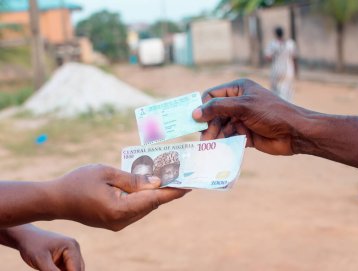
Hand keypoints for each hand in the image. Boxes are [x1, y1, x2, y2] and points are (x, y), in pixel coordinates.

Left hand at [2, 225, 83, 270]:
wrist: (26, 237)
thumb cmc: (32, 245)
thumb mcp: (41, 260)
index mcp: (71, 246)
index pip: (76, 269)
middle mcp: (74, 249)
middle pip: (78, 269)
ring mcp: (71, 253)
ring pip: (74, 270)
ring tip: (49, 269)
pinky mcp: (65, 258)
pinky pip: (68, 269)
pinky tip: (49, 269)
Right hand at [50, 164, 188, 230]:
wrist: (56, 200)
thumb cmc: (78, 182)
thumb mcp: (106, 172)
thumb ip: (134, 179)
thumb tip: (157, 182)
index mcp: (120, 209)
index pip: (154, 199)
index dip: (173, 192)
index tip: (190, 185)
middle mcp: (121, 221)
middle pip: (151, 204)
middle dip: (167, 190)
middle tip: (181, 175)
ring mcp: (118, 224)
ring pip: (145, 208)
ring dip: (156, 194)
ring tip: (168, 178)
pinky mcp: (115, 222)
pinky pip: (136, 209)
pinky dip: (144, 198)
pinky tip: (149, 186)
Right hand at [192, 79, 305, 154]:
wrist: (294, 133)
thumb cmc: (271, 113)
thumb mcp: (243, 106)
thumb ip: (218, 108)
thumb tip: (195, 113)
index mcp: (238, 89)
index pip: (212, 95)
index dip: (203, 106)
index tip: (195, 120)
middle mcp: (238, 103)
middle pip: (214, 113)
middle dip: (208, 124)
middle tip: (205, 137)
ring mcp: (241, 119)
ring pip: (220, 127)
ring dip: (214, 135)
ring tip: (210, 144)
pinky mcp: (244, 134)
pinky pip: (228, 138)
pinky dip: (222, 142)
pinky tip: (218, 148)